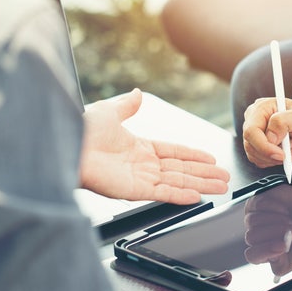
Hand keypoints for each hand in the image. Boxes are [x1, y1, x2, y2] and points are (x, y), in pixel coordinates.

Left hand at [80, 89, 229, 203]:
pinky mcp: (134, 190)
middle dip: (205, 173)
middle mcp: (142, 164)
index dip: (194, 155)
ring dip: (201, 184)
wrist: (67, 144)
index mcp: (139, 146)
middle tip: (225, 177)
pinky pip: (163, 193)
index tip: (211, 158)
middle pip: (182, 169)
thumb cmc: (82, 129)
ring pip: (178, 182)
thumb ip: (127, 105)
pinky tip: (197, 196)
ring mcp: (140, 178)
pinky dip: (181, 195)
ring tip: (221, 187)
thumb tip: (137, 94)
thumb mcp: (110, 111)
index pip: (174, 152)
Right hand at [241, 97, 291, 168]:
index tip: (281, 154)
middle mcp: (255, 120)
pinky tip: (284, 154)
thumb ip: (283, 121)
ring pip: (253, 154)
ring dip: (272, 159)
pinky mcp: (259, 146)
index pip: (251, 130)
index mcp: (262, 108)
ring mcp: (256, 134)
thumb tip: (269, 136)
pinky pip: (258, 160)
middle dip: (269, 154)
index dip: (264, 146)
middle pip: (250, 144)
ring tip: (289, 150)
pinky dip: (272, 161)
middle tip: (287, 155)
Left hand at [243, 184, 291, 276]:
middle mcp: (259, 236)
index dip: (265, 251)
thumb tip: (271, 262)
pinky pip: (258, 206)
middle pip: (251, 238)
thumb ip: (287, 264)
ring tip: (291, 220)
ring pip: (251, 222)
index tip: (283, 245)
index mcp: (268, 252)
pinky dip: (274, 207)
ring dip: (275, 220)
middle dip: (273, 233)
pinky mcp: (257, 202)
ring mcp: (256, 218)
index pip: (253, 256)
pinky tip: (285, 209)